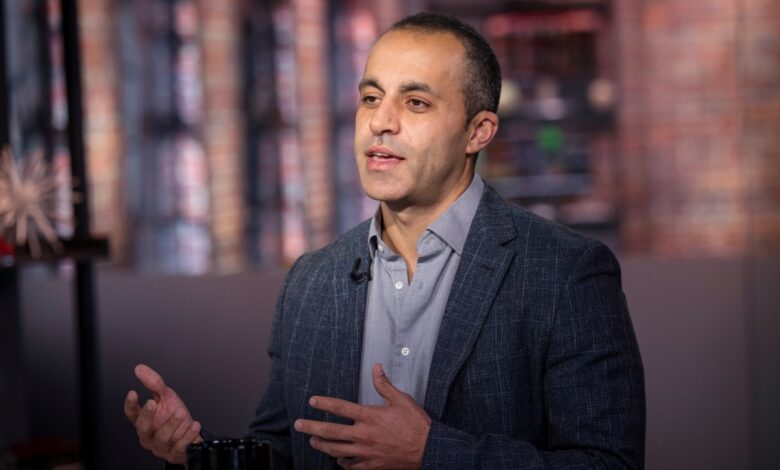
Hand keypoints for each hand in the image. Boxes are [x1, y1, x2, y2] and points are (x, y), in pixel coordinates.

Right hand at [124, 364, 202, 463]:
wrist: (191, 433)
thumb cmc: (175, 415)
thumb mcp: (166, 396)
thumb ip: (154, 383)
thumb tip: (140, 368)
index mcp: (144, 420)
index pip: (132, 414)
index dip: (130, 404)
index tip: (132, 393)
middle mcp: (149, 435)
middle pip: (142, 427)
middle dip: (147, 415)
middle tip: (152, 403)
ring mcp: (161, 446)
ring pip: (162, 437)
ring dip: (171, 424)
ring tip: (181, 412)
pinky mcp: (174, 453)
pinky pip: (179, 446)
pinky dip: (187, 435)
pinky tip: (194, 425)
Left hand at [295, 364, 430, 468]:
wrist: (429, 449)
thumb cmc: (416, 425)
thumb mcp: (401, 400)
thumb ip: (384, 385)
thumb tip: (376, 368)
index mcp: (370, 416)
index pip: (341, 408)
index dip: (324, 403)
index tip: (312, 401)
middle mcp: (364, 435)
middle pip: (331, 431)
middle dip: (312, 427)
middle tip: (299, 424)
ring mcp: (366, 452)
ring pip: (336, 450)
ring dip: (322, 445)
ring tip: (313, 440)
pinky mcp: (372, 465)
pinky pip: (350, 465)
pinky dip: (341, 461)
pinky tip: (338, 458)